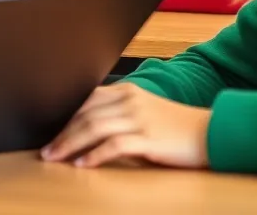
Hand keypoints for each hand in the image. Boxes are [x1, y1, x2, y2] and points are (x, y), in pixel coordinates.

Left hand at [40, 82, 210, 168]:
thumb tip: (84, 127)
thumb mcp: (143, 112)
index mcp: (126, 91)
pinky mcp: (149, 138)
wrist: (211, 133)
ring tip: (55, 157)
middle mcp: (130, 101)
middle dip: (61, 132)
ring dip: (70, 144)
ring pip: (94, 127)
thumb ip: (117, 113)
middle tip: (45, 149)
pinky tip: (83, 164)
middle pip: (85, 114)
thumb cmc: (176, 127)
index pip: (85, 100)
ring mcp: (140, 118)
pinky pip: (115, 145)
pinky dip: (95, 155)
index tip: (47, 130)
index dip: (63, 115)